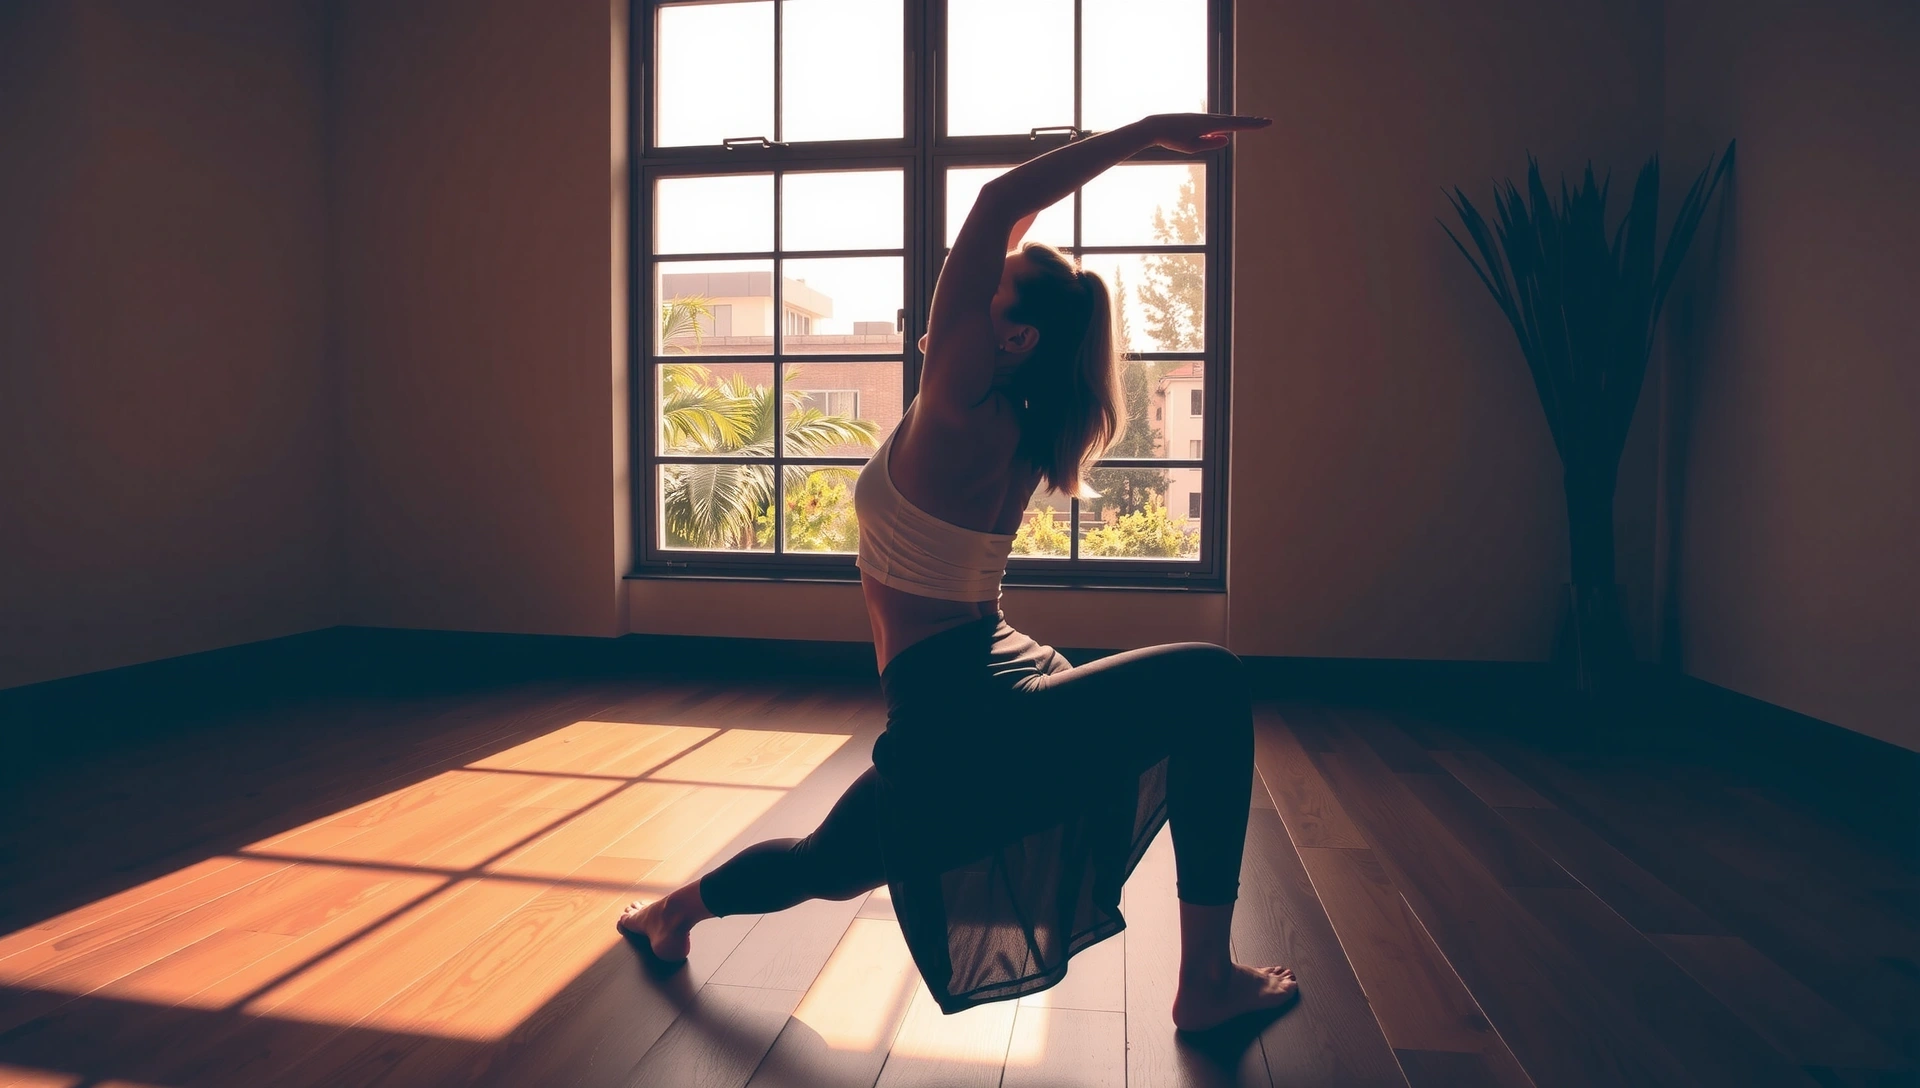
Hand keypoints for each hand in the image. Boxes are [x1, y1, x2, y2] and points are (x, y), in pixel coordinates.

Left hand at [1142, 112, 1270, 152]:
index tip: (1266, 122)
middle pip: (1233, 120)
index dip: (1252, 125)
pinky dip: (1224, 124)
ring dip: (1238, 121)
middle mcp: (1207, 119)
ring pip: (1223, 121)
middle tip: (1265, 121)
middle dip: (1249, 121)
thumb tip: (1226, 138)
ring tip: (1250, 122)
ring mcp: (1201, 118)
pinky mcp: (1195, 120)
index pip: (1236, 125)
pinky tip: (1224, 129)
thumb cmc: (1172, 139)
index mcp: (1209, 125)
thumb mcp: (1192, 147)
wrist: (1154, 127)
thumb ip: (1210, 143)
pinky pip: (1213, 123)